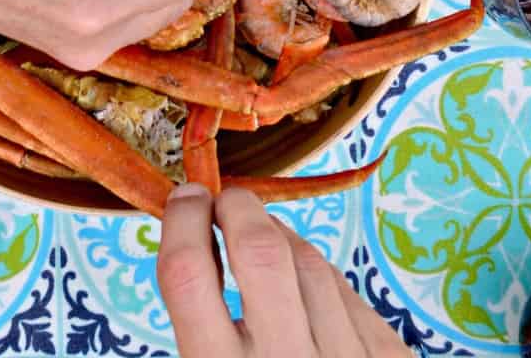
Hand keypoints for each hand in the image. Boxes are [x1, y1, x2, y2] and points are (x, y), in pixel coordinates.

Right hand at [157, 185, 409, 356]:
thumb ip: (203, 332)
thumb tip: (194, 243)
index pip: (187, 273)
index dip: (181, 220)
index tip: (184, 197)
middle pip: (260, 250)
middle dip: (237, 207)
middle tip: (224, 201)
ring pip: (309, 262)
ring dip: (279, 238)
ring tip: (261, 242)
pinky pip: (349, 294)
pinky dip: (320, 277)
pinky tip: (305, 287)